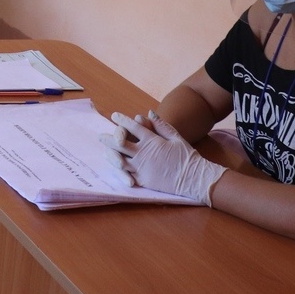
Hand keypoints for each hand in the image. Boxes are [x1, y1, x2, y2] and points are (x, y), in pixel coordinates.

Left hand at [99, 110, 226, 205]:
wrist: (193, 178)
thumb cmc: (187, 156)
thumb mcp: (176, 137)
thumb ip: (161, 125)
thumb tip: (149, 112)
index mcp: (152, 140)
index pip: (133, 127)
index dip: (122, 120)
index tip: (114, 116)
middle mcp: (143, 153)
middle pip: (120, 143)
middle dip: (109, 138)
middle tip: (101, 136)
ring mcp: (142, 168)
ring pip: (119, 159)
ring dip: (110, 154)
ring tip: (104, 152)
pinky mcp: (143, 180)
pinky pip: (127, 174)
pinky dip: (119, 170)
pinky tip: (114, 167)